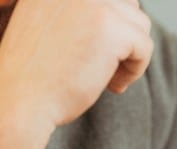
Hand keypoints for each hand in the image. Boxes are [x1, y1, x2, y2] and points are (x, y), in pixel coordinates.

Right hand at [0, 0, 152, 132]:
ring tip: (108, 78)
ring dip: (130, 54)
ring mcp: (92, 2)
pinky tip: (113, 86)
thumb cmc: (37, 71)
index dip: (111, 26)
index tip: (96, 53)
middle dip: (124, 38)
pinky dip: (136, 70)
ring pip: (140, 24)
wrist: (20, 98)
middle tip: (106, 67)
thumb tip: (131, 13)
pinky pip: (145, 46)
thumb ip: (85, 13)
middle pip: (127, 5)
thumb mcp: (57, 27)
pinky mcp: (110, 28)